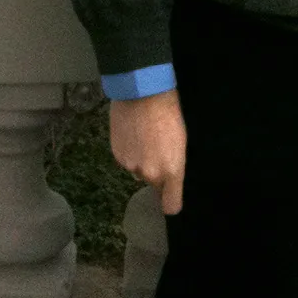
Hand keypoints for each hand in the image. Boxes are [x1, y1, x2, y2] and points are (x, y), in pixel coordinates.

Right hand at [109, 89, 186, 214]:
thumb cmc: (170, 111)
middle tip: (158, 147)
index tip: (170, 195)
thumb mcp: (181, 140)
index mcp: (171, 171)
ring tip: (144, 135)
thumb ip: (174, 165)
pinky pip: (126, 159)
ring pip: (137, 170)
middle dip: (156, 171)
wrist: (142, 92)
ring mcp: (131, 166)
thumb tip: (167, 178)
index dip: (170, 201)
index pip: (171, 205)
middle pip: (153, 183)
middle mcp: (150, 175)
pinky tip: (132, 132)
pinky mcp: (117, 156)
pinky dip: (129, 150)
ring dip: (141, 159)